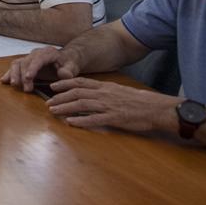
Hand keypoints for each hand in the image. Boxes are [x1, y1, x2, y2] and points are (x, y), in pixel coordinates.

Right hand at [0, 45, 81, 91]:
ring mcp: (29, 58)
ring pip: (17, 63)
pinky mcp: (25, 64)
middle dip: (24, 76)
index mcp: (48, 53)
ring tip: (14, 85)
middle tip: (27, 89)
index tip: (29, 78)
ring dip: (14, 74)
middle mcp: (36, 53)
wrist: (66, 60)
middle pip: (25, 62)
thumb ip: (68, 70)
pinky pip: (15, 67)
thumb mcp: (72, 66)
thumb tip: (63, 74)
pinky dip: (9, 74)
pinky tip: (4, 80)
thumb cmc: (69, 64)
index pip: (38, 59)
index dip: (32, 68)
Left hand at [46, 78, 177, 132]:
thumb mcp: (120, 91)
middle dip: (60, 97)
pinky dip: (81, 120)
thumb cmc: (140, 101)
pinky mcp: (114, 118)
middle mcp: (104, 94)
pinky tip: (70, 122)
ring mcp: (108, 106)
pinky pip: (94, 119)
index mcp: (105, 87)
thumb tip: (91, 94)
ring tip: (53, 111)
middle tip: (48, 102)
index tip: (53, 86)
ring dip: (65, 107)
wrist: (157, 108)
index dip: (65, 84)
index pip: (80, 82)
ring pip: (82, 104)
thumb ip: (105, 92)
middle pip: (77, 93)